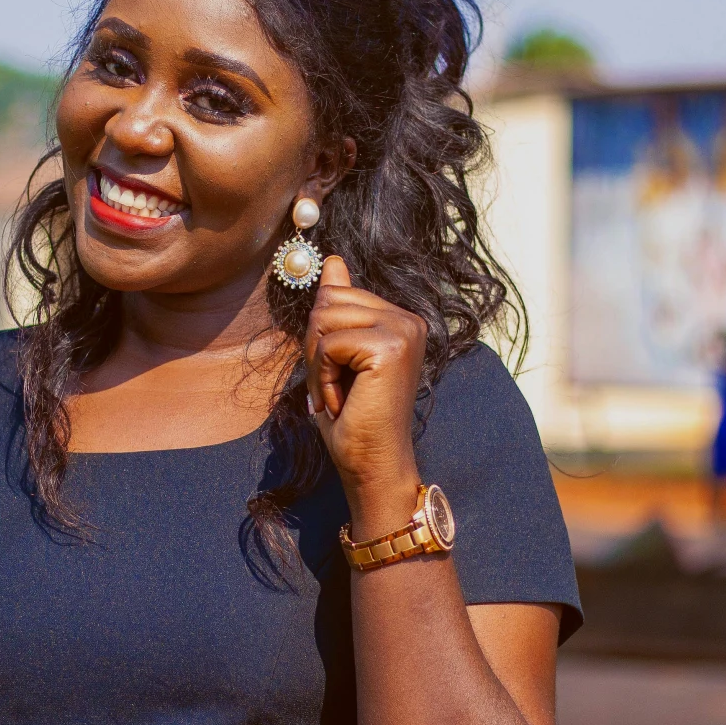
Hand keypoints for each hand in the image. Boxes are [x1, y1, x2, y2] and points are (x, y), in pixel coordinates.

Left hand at [306, 256, 424, 530]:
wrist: (373, 465)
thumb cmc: (355, 419)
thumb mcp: (338, 355)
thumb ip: (339, 307)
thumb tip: (333, 259)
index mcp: (400, 318)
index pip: (335, 294)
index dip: (322, 338)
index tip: (341, 377)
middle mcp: (408, 319)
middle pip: (327, 301)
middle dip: (317, 348)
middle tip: (338, 388)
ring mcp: (403, 330)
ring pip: (324, 319)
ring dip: (319, 364)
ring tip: (341, 395)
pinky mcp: (389, 346)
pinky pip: (328, 343)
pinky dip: (324, 376)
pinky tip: (344, 401)